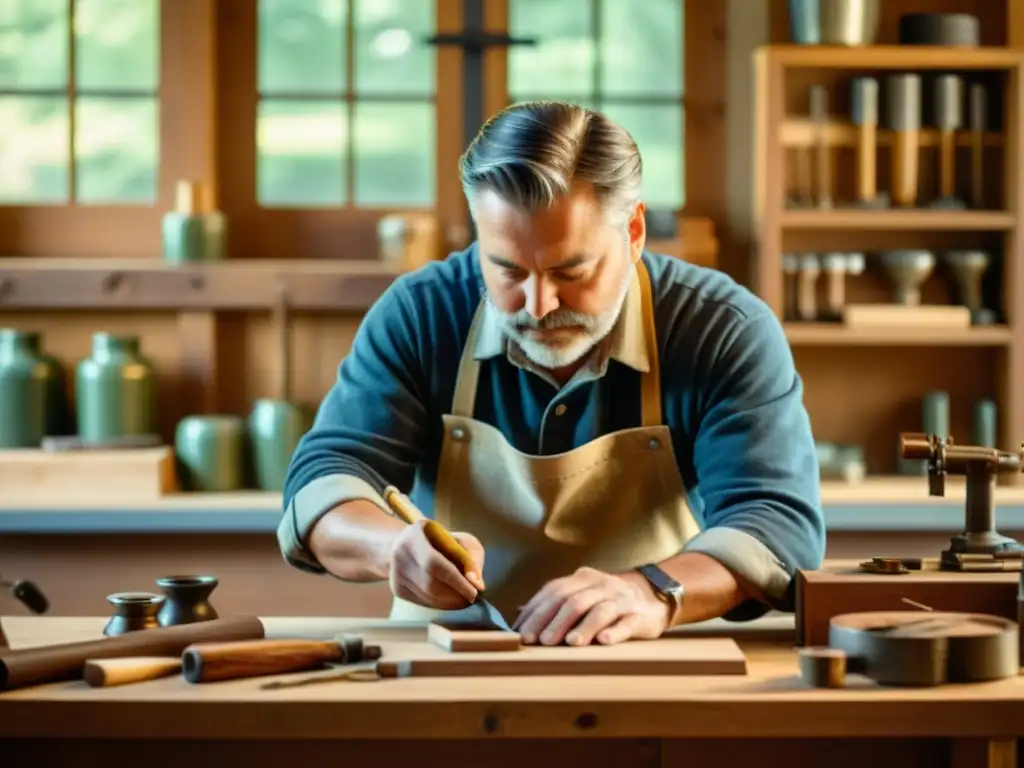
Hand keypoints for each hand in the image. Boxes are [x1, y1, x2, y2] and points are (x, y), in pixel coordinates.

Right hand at [388, 519, 485, 609]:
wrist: (406, 544)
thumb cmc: (439, 540)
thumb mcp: (459, 538)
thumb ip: (471, 557)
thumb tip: (477, 583)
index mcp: (414, 536)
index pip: (434, 563)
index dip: (457, 579)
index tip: (477, 589)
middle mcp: (399, 554)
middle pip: (430, 583)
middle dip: (456, 593)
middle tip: (473, 596)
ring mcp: (396, 573)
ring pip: (428, 596)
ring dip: (451, 601)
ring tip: (465, 598)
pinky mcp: (397, 589)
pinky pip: (423, 602)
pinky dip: (442, 604)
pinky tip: (451, 600)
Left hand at [512, 566, 670, 645]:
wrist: (653, 595)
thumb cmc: (608, 600)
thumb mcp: (581, 594)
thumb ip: (553, 602)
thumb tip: (519, 613)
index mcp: (582, 578)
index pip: (554, 592)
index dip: (537, 612)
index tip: (523, 633)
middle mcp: (600, 585)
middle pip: (573, 600)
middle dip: (554, 621)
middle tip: (540, 642)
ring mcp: (621, 599)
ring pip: (599, 610)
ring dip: (582, 627)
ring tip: (569, 643)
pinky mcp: (639, 616)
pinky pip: (626, 622)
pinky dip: (614, 631)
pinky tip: (604, 641)